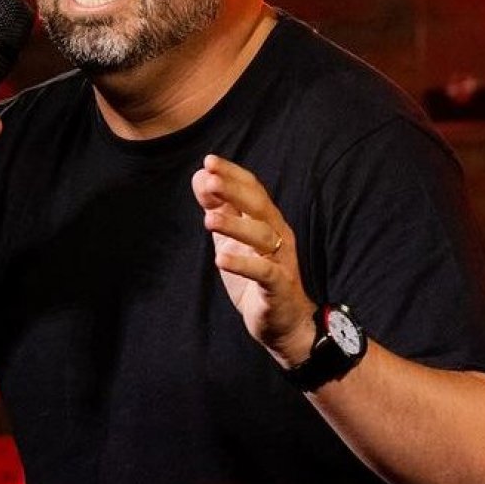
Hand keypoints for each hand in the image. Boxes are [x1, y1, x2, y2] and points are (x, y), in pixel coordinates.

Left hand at [190, 154, 316, 366]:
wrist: (284, 322)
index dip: (232, 174)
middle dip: (234, 191)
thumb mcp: (232, 239)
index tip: (209, 161)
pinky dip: (244, 265)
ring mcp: (280, 261)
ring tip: (208, 220)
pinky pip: (264, 272)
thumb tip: (200, 178)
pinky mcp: (279, 287)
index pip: (252, 189)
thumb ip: (219, 209)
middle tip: (209, 180)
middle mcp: (278, 235)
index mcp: (267, 221)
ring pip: (261, 237)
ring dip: (235, 226)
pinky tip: (221, 259)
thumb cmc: (257, 277)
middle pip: (258, 206)